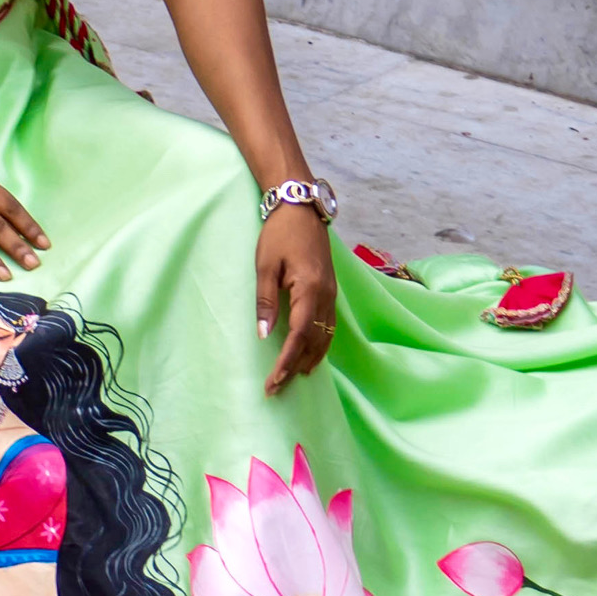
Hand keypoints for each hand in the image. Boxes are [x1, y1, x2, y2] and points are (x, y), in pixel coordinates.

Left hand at [256, 207, 336, 391]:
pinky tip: (311, 354)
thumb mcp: (265, 266)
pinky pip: (328, 325)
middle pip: (315, 342)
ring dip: (311, 358)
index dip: (286, 362)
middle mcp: (326, 296)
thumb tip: (264, 335)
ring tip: (293, 378)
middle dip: (296, 366)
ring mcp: (332, 294)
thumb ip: (265, 301)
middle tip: (276, 387)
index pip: (299, 336)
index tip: (273, 382)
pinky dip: (320, 344)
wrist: (301, 208)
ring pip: (326, 336)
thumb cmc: (279, 234)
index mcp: (310, 290)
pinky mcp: (330, 290)